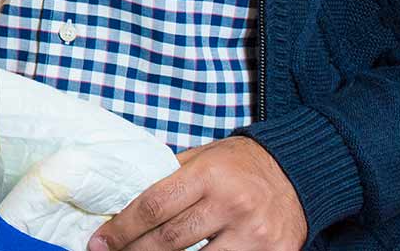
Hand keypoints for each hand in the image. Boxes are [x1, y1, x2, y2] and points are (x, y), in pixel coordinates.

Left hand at [90, 136, 306, 250]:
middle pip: (169, 240)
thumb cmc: (240, 163)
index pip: (153, 207)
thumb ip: (169, 177)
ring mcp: (253, 233)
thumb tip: (123, 198)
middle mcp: (231, 204)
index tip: (100, 242)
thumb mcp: (202, 157)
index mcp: (208, 176)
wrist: (298, 171)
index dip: (122, 228)